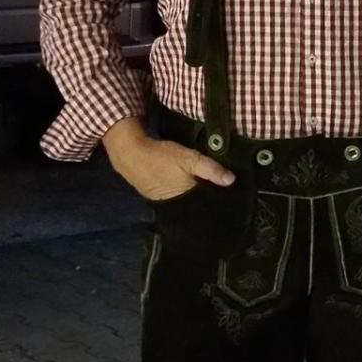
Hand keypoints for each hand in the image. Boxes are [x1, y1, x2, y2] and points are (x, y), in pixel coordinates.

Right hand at [101, 117, 235, 200]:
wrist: (129, 154)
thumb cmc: (161, 157)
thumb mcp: (188, 158)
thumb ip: (210, 169)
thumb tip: (231, 181)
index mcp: (186, 199)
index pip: (207, 206)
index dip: (218, 202)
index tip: (232, 199)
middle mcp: (176, 206)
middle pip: (197, 206)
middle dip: (208, 200)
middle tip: (223, 192)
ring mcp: (164, 202)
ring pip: (186, 202)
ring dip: (195, 197)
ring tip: (209, 190)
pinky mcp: (157, 197)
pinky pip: (176, 198)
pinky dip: (184, 193)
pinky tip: (189, 186)